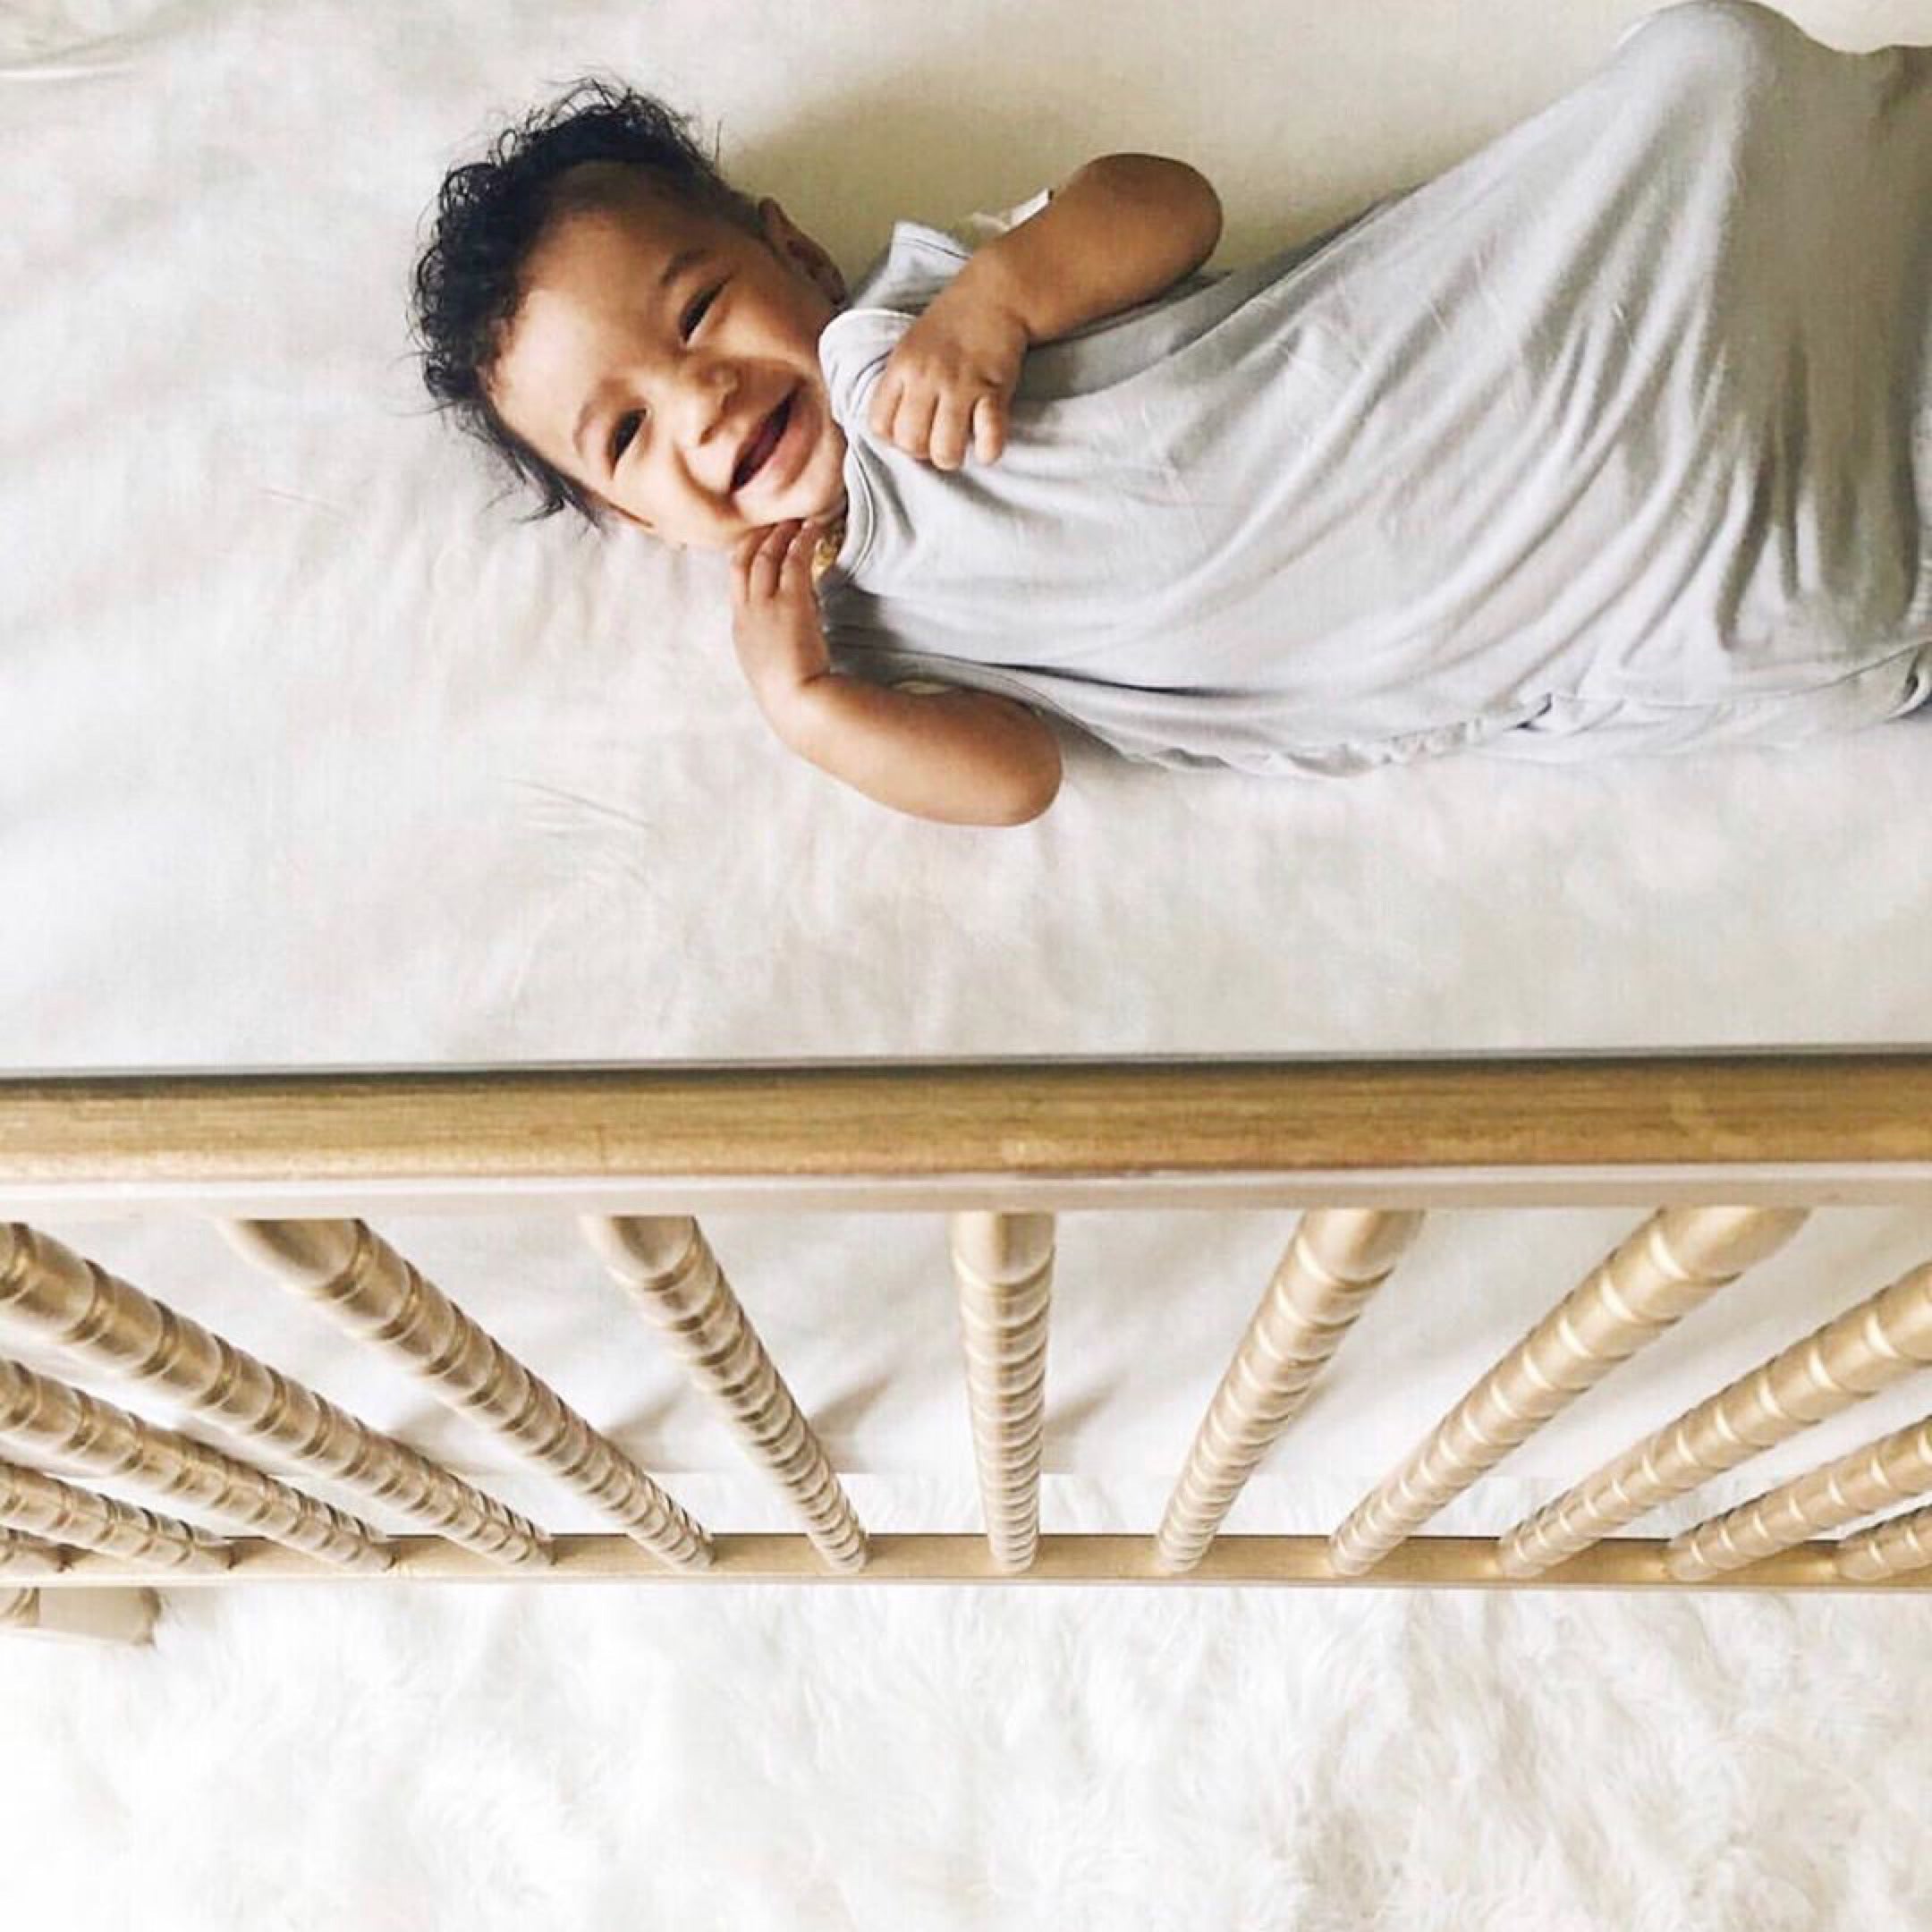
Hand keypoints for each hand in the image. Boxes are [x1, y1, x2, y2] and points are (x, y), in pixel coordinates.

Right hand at [731, 520, 832, 722]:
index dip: (745, 555)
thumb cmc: (791, 693)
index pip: (735, 580)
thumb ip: (779, 633)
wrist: (797, 703)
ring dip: (781, 532)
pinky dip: (803, 541)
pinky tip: (814, 529)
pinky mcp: (791, 602)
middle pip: (745, 560)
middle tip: (776, 521)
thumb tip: (802, 609)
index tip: (757, 541)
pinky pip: (794, 560)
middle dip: (759, 536)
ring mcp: (767, 605)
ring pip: (767, 555)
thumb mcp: (773, 661)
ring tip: (796, 519)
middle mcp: (748, 612)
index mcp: (741, 628)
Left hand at [867, 283, 1027, 469]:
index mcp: (902, 366)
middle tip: (938, 439)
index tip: (912, 431)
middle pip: (911, 444)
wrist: (996, 295)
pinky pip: (989, 440)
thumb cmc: (952, 325)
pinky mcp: (993, 391)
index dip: (894, 439)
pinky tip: (988, 441)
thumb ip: (899, 384)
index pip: (880, 425)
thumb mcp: (911, 346)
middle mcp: (926, 377)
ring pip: (945, 451)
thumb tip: (894, 431)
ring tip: (962, 443)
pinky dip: (989, 450)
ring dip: (953, 457)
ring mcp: (960, 385)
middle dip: (924, 452)